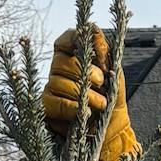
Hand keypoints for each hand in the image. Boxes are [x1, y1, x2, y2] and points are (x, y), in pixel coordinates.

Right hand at [40, 29, 140, 160]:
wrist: (112, 132)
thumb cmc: (112, 100)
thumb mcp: (114, 73)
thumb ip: (104, 51)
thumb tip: (92, 28)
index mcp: (74, 58)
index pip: (66, 40)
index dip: (74, 38)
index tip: (87, 41)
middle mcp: (59, 71)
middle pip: (60, 60)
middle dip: (83, 70)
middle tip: (101, 82)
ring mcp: (50, 89)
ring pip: (56, 81)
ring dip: (82, 92)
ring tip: (100, 103)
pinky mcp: (47, 108)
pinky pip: (53, 102)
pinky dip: (70, 106)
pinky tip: (83, 113)